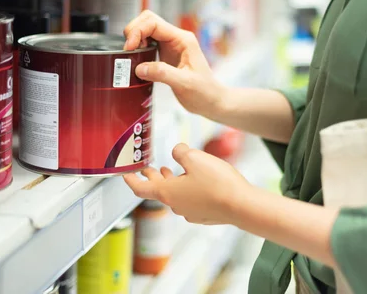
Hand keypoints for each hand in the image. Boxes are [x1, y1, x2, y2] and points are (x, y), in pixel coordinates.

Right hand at [123, 10, 225, 116]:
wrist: (211, 101)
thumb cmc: (204, 92)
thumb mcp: (184, 83)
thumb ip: (162, 73)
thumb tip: (139, 68)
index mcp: (183, 39)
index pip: (154, 23)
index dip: (138, 31)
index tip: (129, 48)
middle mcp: (176, 39)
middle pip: (148, 21)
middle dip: (134, 32)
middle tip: (128, 51)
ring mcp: (170, 45)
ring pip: (146, 30)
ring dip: (135, 39)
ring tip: (131, 57)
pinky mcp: (165, 55)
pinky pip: (147, 43)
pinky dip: (138, 48)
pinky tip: (137, 61)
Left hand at [124, 143, 252, 224]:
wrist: (241, 206)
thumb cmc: (217, 184)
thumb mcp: (194, 157)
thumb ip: (180, 151)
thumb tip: (177, 151)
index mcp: (167, 192)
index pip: (140, 188)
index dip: (131, 180)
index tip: (125, 175)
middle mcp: (176, 205)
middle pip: (158, 191)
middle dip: (152, 177)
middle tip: (148, 168)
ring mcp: (190, 212)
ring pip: (174, 195)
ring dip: (170, 182)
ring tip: (171, 170)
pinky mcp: (203, 215)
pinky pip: (189, 200)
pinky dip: (186, 189)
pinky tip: (195, 180)